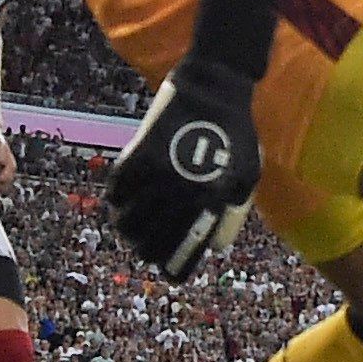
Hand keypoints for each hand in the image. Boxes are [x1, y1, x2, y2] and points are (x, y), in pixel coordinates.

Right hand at [105, 58, 261, 280]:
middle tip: (152, 248)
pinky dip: (118, 201)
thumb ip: (232, 215)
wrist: (214, 89)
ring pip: (125, 224)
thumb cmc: (236, 136)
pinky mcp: (135, 155)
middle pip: (147, 245)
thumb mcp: (247, 177)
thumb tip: (214, 248)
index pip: (182, 253)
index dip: (175, 268)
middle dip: (150, 251)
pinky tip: (128, 199)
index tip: (172, 271)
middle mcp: (180, 193)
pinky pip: (115, 192)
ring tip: (138, 225)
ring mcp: (155, 175)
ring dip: (130, 229)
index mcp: (210, 202)